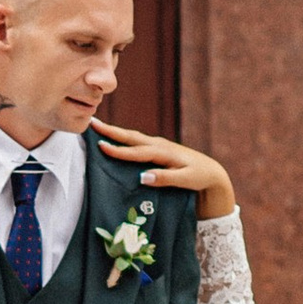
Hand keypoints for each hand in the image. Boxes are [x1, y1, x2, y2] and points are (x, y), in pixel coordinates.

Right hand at [90, 118, 235, 220]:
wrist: (210, 171)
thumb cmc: (198, 177)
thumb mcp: (185, 180)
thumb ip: (165, 179)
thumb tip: (142, 177)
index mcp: (164, 153)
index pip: (137, 152)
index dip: (119, 151)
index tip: (101, 146)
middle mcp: (159, 145)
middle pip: (131, 137)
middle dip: (111, 131)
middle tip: (92, 123)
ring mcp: (158, 145)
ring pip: (132, 137)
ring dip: (115, 132)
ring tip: (97, 127)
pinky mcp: (157, 149)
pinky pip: (136, 141)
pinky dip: (123, 138)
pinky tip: (114, 138)